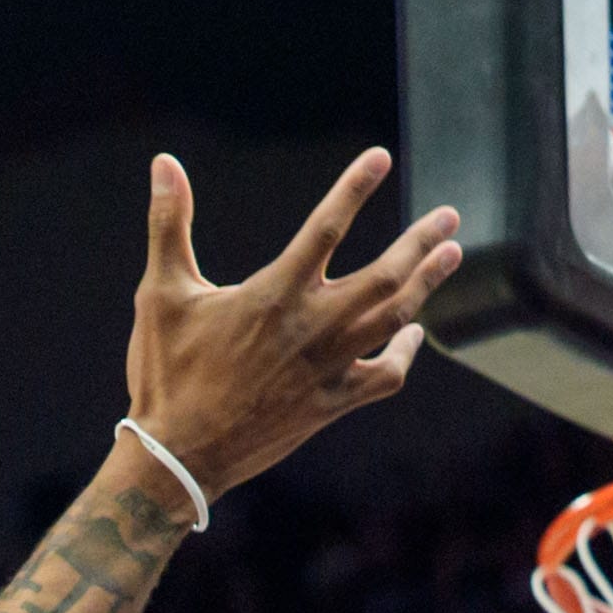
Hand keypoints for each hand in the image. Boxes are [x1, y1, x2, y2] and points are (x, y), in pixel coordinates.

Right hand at [118, 147, 461, 512]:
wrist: (179, 455)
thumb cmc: (166, 372)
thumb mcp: (162, 292)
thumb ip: (168, 224)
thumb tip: (163, 164)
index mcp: (274, 295)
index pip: (325, 228)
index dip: (354, 188)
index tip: (379, 157)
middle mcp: (312, 327)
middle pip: (385, 275)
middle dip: (422, 242)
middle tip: (450, 216)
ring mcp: (328, 368)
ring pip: (394, 318)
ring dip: (427, 284)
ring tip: (450, 255)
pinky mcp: (332, 403)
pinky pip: (386, 376)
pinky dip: (405, 352)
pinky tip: (412, 334)